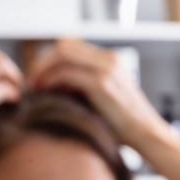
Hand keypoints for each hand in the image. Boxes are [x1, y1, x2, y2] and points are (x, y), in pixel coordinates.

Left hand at [26, 39, 167, 147]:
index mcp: (109, 60)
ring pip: (61, 54)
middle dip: (42, 61)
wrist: (147, 134)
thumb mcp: (103, 98)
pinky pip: (65, 72)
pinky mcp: (101, 83)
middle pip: (63, 45)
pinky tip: (48, 92)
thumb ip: (84, 86)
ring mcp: (105, 68)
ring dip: (43, 68)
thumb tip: (56, 86)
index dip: (50, 58)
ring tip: (36, 86)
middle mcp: (108, 59)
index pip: (71, 46)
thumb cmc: (125, 124)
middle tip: (32, 80)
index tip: (40, 76)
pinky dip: (51, 80)